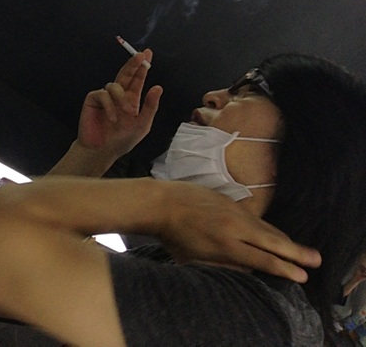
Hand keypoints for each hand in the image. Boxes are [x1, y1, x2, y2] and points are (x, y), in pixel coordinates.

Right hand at [77, 50, 161, 161]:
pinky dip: (110, 106)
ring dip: (123, 98)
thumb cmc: (122, 139)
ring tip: (128, 113)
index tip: (147, 53)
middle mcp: (118, 94)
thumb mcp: (142, 124)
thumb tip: (158, 87)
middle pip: (125, 73)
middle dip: (133, 63)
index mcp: (131, 98)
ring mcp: (105, 96)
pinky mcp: (93, 99)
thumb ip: (150, 106)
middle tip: (140, 55)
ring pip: (115, 85)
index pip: (137, 78)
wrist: (102, 151)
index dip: (142, 66)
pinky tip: (112, 119)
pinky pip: (103, 94)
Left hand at [155, 181, 321, 282]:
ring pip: (265, 227)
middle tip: (316, 260)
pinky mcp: (229, 200)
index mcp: (226, 245)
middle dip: (295, 253)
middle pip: (271, 242)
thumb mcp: (197, 260)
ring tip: (301, 250)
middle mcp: (234, 227)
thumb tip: (249, 270)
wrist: (162, 202)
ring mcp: (233, 211)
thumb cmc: (175, 237)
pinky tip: (274, 234)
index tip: (301, 276)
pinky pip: (254, 217)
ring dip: (285, 240)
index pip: (262, 260)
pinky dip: (267, 228)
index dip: (283, 269)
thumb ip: (224, 265)